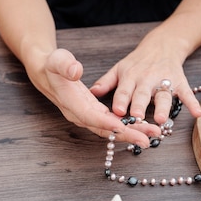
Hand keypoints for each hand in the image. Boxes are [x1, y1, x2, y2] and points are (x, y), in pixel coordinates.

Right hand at [37, 49, 159, 146]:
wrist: (46, 73)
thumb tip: (76, 71)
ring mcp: (87, 115)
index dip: (106, 123)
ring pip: (110, 129)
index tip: (123, 127)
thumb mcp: (57, 60)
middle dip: (127, 135)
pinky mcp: (94, 112)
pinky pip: (111, 123)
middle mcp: (79, 114)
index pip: (90, 116)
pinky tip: (143, 127)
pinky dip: (127, 127)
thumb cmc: (52, 66)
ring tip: (153, 136)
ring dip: (131, 133)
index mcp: (71, 103)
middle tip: (148, 140)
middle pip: (104, 128)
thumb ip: (65, 65)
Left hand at [90, 43, 200, 124]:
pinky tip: (197, 113)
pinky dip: (192, 103)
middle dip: (139, 105)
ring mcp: (164, 80)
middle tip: (137, 117)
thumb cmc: (136, 62)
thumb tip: (90, 93)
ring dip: (162, 107)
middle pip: (142, 94)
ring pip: (163, 95)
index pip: (123, 90)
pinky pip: (187, 93)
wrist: (163, 44)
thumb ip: (105, 82)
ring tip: (160, 120)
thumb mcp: (118, 69)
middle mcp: (146, 79)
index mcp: (130, 76)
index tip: (116, 111)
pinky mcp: (180, 82)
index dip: (120, 100)